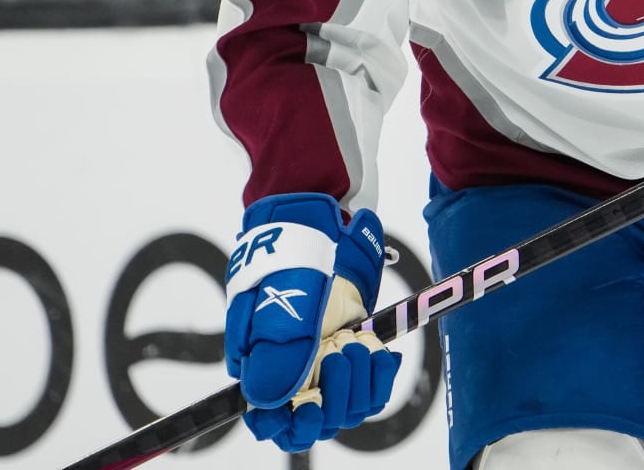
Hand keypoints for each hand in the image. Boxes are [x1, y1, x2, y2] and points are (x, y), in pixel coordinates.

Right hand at [225, 193, 400, 451]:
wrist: (318, 217)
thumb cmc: (288, 253)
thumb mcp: (278, 297)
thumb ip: (275, 347)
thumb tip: (268, 401)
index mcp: (261, 364)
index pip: (270, 422)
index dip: (286, 427)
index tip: (308, 411)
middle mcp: (294, 367)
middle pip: (315, 420)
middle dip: (333, 398)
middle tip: (339, 354)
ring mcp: (325, 357)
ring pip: (346, 404)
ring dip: (357, 384)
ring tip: (355, 345)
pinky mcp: (353, 344)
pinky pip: (371, 381)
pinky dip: (380, 373)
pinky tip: (382, 354)